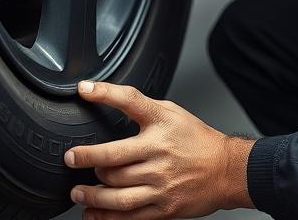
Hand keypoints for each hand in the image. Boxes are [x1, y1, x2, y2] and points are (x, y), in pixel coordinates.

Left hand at [64, 81, 254, 218]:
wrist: (227, 170)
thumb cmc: (197, 139)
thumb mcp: (171, 113)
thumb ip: (141, 107)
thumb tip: (106, 97)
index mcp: (161, 125)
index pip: (130, 101)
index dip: (104, 93)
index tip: (83, 90)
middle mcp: (159, 154)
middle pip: (113, 159)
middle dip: (86, 159)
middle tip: (71, 159)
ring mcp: (161, 184)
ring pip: (117, 193)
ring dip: (92, 194)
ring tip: (77, 192)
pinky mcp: (164, 208)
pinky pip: (130, 216)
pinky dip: (107, 217)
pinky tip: (93, 212)